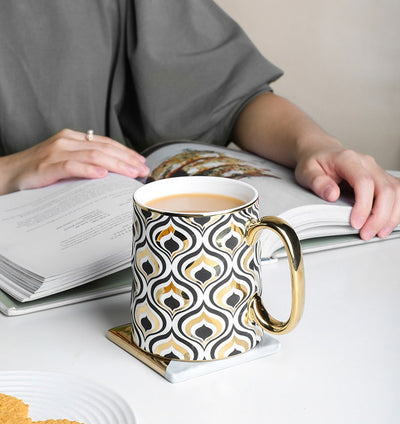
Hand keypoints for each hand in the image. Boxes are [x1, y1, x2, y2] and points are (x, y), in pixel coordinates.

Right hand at [0, 129, 149, 193]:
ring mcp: (56, 152)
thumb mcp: (65, 164)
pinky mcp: (47, 166)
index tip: (142, 163)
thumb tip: (113, 175)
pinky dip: (89, 169)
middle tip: (143, 171)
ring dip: (116, 165)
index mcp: (72, 139)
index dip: (126, 153)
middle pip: (104, 148)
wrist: (6, 176)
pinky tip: (103, 174)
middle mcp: (66, 141)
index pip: (106, 143)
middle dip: (127, 160)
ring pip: (93, 155)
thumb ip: (86, 165)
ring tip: (131, 173)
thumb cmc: (38, 173)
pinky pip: (72, 166)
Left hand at [295, 142, 399, 239]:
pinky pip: (397, 193)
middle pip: (386, 189)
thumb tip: (332, 195)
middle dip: (379, 216)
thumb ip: (318, 182)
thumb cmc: (315, 162)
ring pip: (396, 191)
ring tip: (379, 233)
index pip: (364, 181)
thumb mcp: (307, 171)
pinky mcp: (381, 179)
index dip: (363, 205)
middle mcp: (367, 163)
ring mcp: (376, 170)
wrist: (322, 152)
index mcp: (348, 159)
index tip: (356, 223)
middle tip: (366, 233)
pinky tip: (386, 223)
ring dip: (391, 215)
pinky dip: (395, 210)